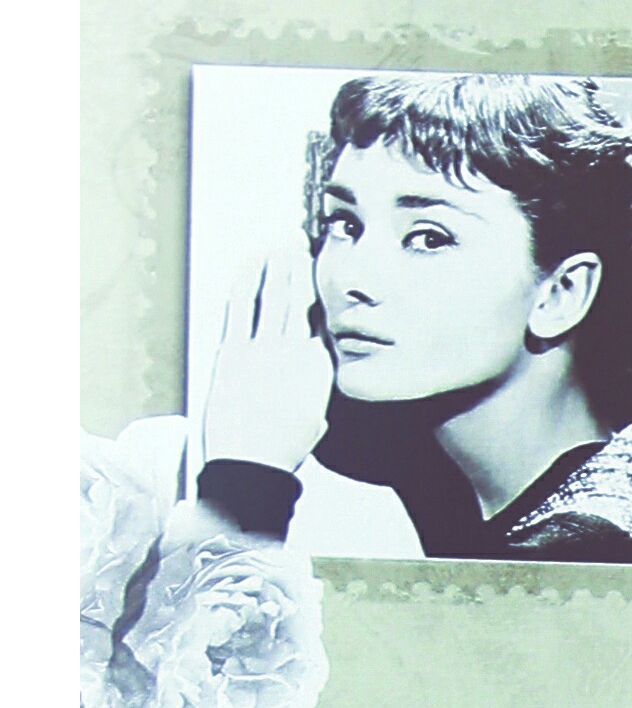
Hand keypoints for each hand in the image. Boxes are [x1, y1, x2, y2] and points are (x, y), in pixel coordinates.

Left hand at [200, 251, 332, 481]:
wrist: (251, 465)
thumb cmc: (280, 450)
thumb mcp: (312, 422)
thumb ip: (314, 394)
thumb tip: (314, 385)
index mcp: (318, 372)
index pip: (322, 323)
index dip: (321, 292)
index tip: (321, 272)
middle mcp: (295, 355)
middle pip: (301, 302)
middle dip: (301, 268)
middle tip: (302, 242)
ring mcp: (264, 350)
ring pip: (277, 297)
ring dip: (280, 266)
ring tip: (282, 242)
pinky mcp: (234, 351)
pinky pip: (244, 305)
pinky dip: (249, 278)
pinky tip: (254, 261)